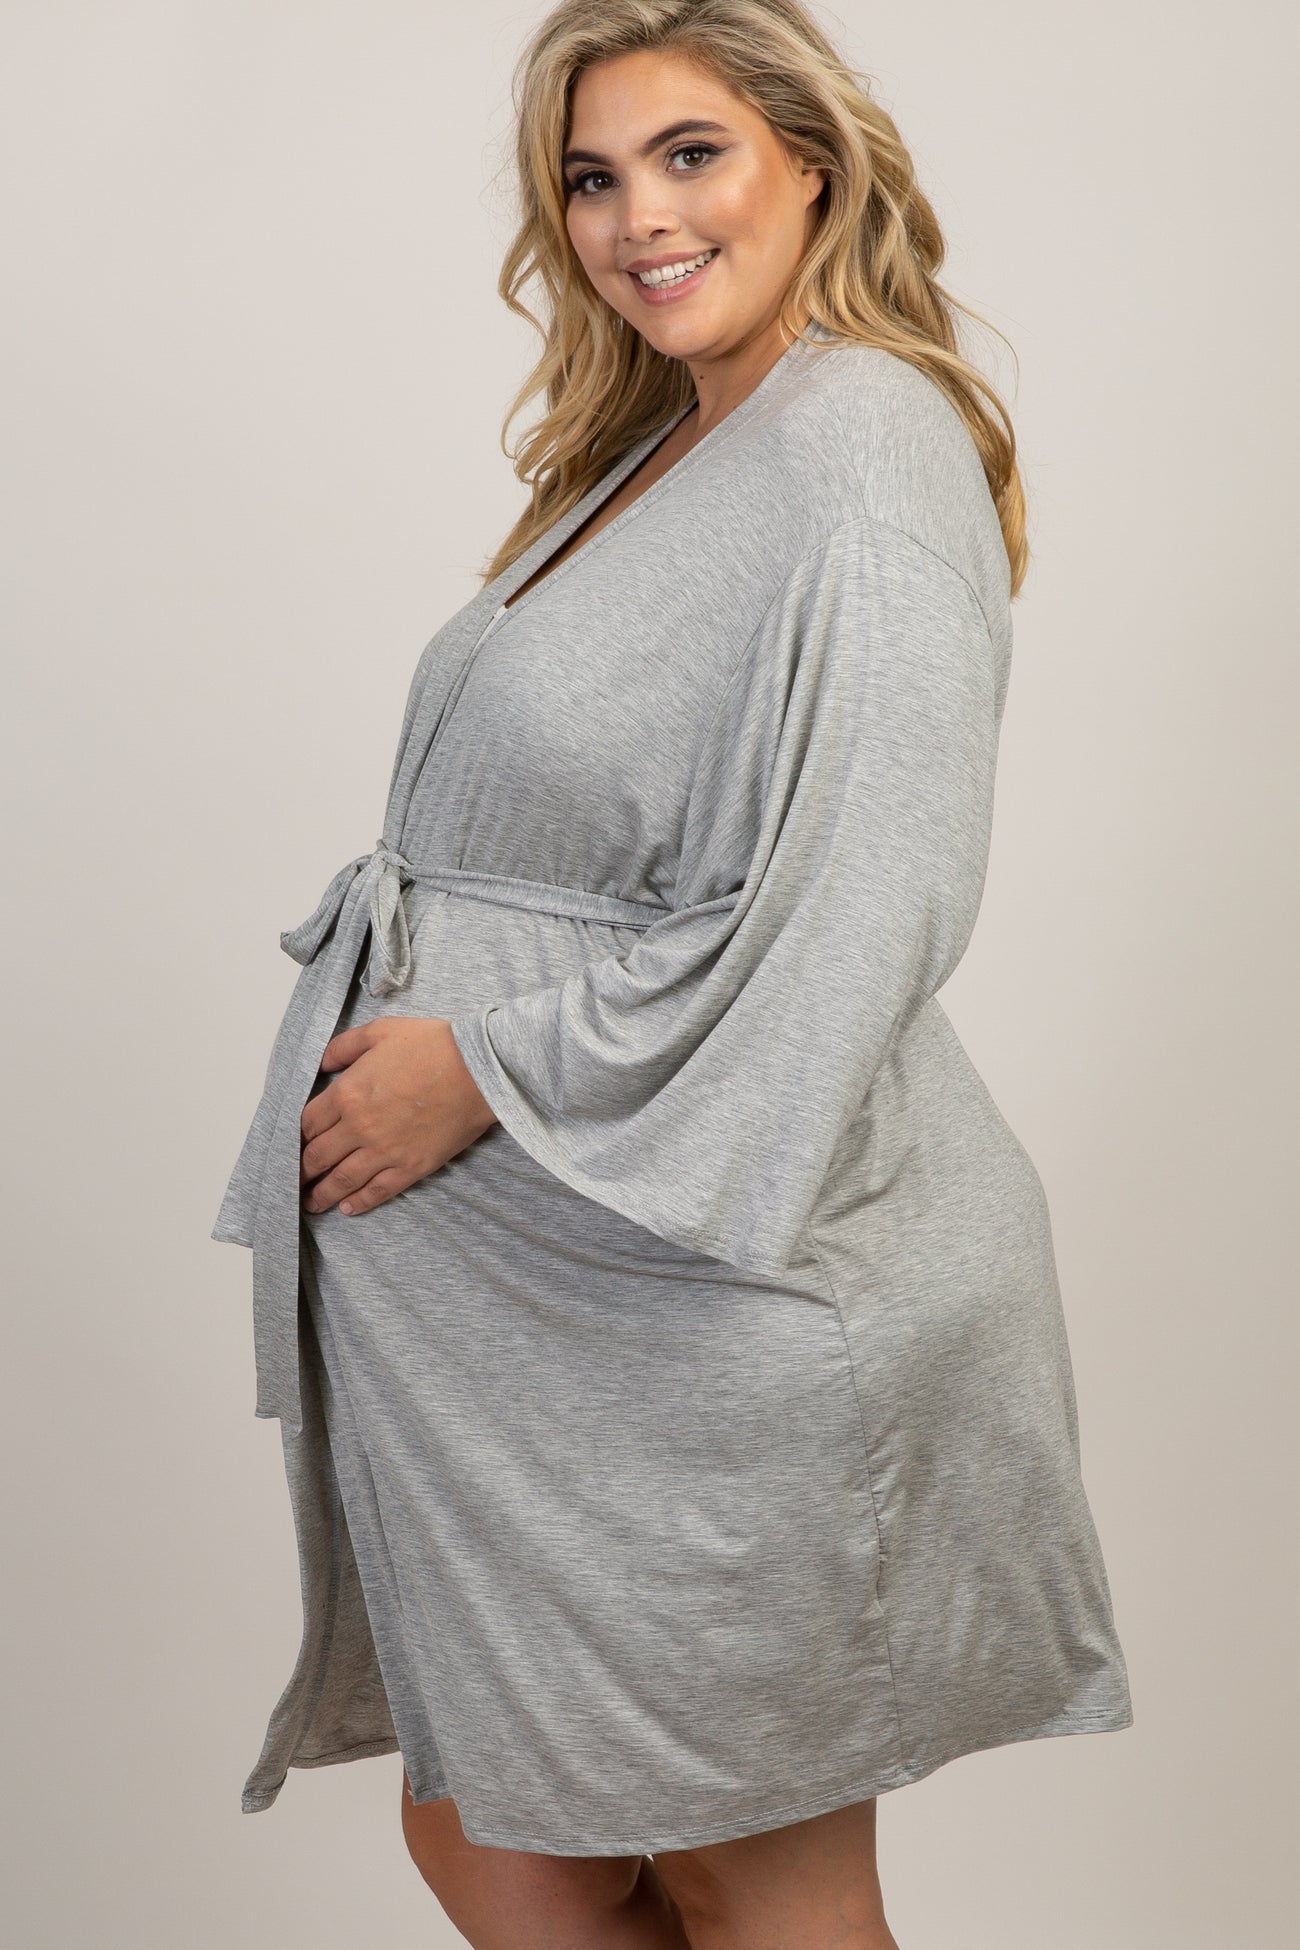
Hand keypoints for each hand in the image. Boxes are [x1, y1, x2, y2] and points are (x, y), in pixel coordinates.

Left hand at [299, 1017, 497, 1217]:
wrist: (479, 1070)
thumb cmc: (432, 1045)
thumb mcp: (381, 1031)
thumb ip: (344, 1047)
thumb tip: (321, 1062)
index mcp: (347, 1093)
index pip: (307, 1124)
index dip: (296, 1138)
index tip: (294, 1146)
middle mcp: (359, 1127)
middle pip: (318, 1156)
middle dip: (301, 1171)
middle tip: (293, 1181)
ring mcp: (385, 1151)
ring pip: (342, 1180)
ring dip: (322, 1194)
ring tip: (311, 1203)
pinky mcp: (411, 1167)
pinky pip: (378, 1191)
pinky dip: (359, 1202)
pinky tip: (347, 1208)